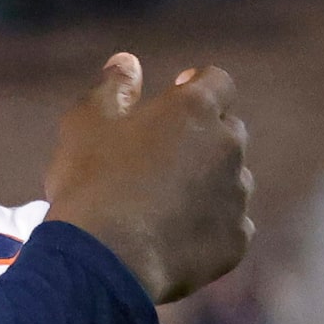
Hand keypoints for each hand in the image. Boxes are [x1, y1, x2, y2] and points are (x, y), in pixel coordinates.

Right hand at [42, 53, 253, 303]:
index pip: (216, 80)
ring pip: (232, 180)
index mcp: (195, 108)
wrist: (105, 261)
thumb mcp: (86, 125)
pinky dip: (210, 229)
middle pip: (228, 130)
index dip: (194, 87)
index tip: (174, 99)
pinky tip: (175, 239)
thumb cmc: (92, 185)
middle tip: (162, 160)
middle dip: (203, 138)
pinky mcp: (236, 239)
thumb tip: (127, 62)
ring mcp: (237, 195)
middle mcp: (228, 146)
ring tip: (166, 207)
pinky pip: (231, 227)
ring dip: (209, 185)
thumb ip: (111, 88)